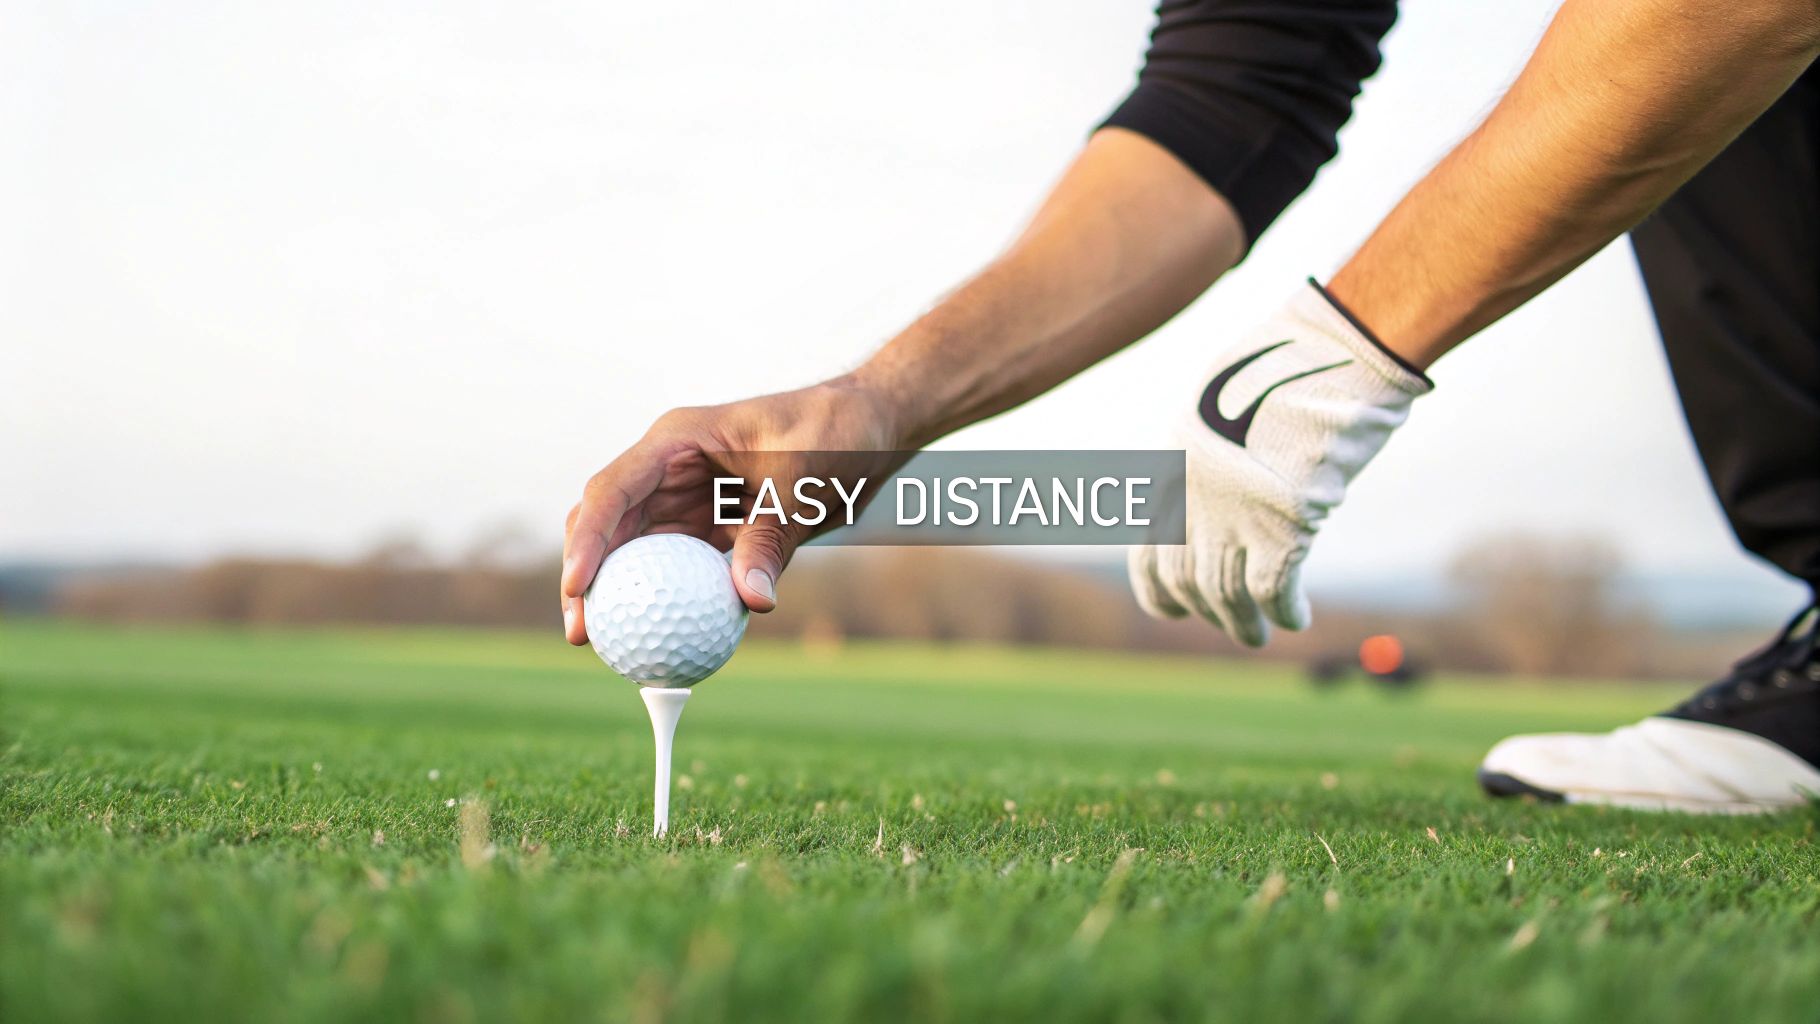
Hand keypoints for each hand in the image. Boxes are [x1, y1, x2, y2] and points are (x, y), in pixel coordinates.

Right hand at [561, 380, 905, 644]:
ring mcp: (688, 498)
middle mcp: (671, 469)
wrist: (872, 428)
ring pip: (637, 551)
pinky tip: (668, 643)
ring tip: (612, 650)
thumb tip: (750, 603)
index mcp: (678, 441)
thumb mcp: (805, 483)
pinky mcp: (712, 526)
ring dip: (622, 596)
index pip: (614, 489)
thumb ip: (772, 540)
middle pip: (609, 524)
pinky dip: (672, 602)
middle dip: (586, 577)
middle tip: (582, 634)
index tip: (580, 586)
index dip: (588, 539)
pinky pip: (682, 570)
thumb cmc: (838, 433)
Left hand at [1128, 281, 1430, 646]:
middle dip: (1209, 612)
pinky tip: (1296, 618)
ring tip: (1259, 634)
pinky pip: (1269, 591)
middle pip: (1188, 580)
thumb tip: (1224, 483)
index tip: (1174, 609)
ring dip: (1243, 623)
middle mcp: (1190, 497)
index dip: (1159, 589)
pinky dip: (1282, 612)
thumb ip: (1216, 452)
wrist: (1328, 355)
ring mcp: (1231, 514)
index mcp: (1172, 467)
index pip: (1148, 551)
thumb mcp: (1226, 405)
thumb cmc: (1287, 368)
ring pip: (1224, 595)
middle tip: (1237, 628)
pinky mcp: (1278, 527)